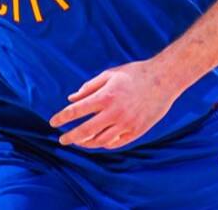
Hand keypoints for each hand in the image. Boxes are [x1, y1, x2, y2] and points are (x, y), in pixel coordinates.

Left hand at [48, 59, 181, 149]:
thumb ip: (89, 87)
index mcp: (105, 96)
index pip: (76, 111)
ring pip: (99, 141)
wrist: (164, 79)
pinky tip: (97, 141)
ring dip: (86, 143)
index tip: (53, 123)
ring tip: (79, 142)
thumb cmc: (135, 73)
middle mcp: (114, 113)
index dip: (62, 118)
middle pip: (85, 131)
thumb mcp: (110, 75)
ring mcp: (126, 124)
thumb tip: (71, 98)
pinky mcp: (136, 131)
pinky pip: (115, 143)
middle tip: (62, 140)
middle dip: (70, 137)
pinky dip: (104, 144)